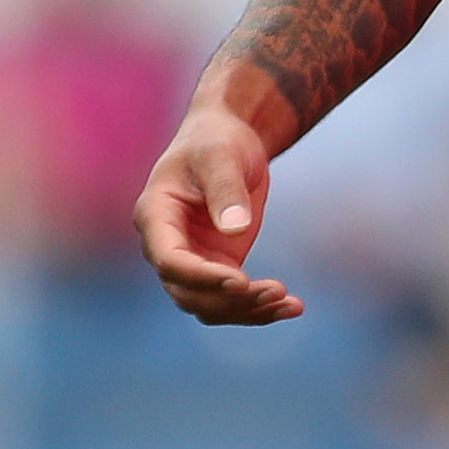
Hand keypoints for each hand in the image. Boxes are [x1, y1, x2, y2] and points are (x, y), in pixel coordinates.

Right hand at [132, 104, 303, 323]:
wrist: (227, 138)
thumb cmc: (217, 140)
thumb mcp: (221, 156)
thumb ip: (225, 189)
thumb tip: (235, 230)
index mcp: (154, 216)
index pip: (169, 260)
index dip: (201, 277)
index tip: (240, 281)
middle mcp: (167, 245)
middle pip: (189, 292)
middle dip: (231, 299)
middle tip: (277, 290)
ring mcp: (191, 259)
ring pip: (210, 305)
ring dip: (248, 311)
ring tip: (290, 303)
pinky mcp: (216, 266)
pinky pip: (232, 298)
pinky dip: (260, 306)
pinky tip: (293, 306)